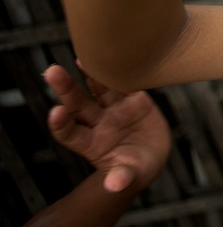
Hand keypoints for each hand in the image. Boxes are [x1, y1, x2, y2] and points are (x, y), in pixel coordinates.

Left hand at [44, 64, 170, 192]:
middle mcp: (98, 122)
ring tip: (80, 57)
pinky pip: (124, 83)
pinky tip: (112, 56)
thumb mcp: (129, 176)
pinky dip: (119, 71)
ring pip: (98, 88)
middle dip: (65, 89)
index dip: (61, 123)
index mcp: (91, 143)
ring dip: (89, 73)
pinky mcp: (134, 100)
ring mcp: (115, 109)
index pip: (68, 132)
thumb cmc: (135, 170)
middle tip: (51, 71)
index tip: (56, 113)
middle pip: (77, 104)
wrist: (152, 157)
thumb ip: (121, 178)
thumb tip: (114, 185)